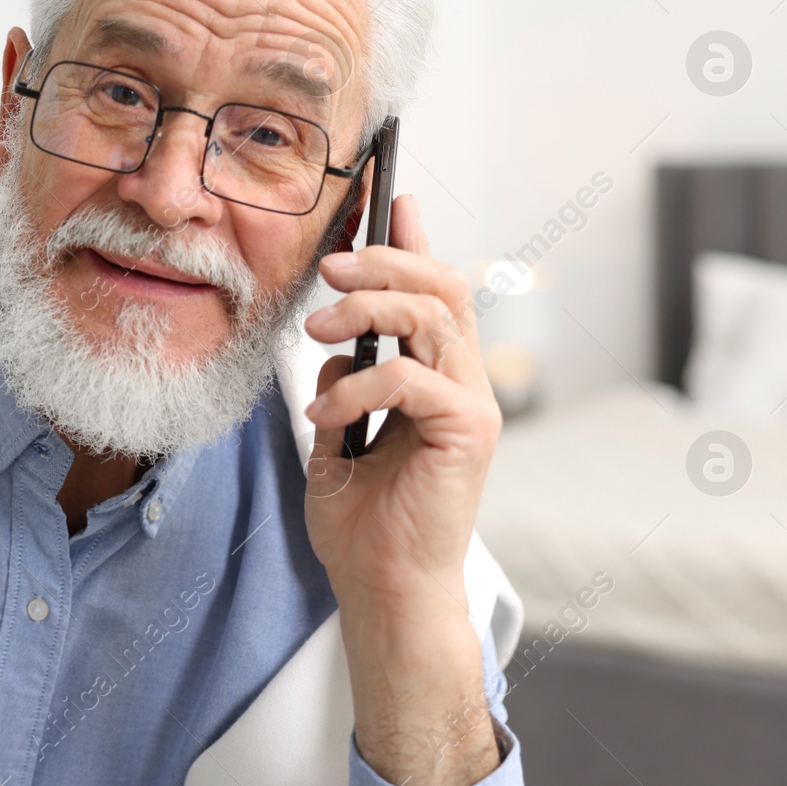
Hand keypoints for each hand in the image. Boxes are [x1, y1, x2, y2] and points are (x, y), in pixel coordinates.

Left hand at [300, 193, 503, 785]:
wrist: (383, 587)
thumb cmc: (364, 523)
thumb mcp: (340, 435)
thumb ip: (345, 383)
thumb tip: (335, 346)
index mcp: (435, 377)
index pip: (433, 291)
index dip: (414, 240)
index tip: (390, 197)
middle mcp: (462, 382)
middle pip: (440, 286)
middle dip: (383, 259)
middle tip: (328, 263)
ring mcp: (470, 404)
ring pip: (432, 316)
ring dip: (368, 307)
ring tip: (316, 331)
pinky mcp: (466, 431)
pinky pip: (411, 377)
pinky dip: (358, 385)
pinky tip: (325, 415)